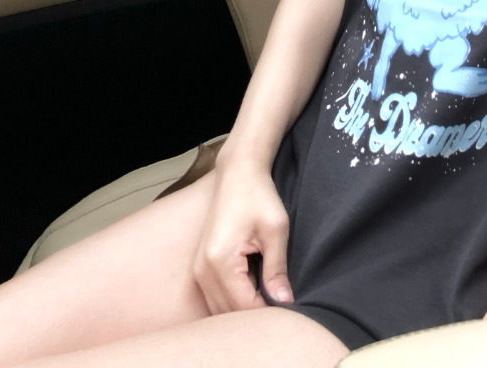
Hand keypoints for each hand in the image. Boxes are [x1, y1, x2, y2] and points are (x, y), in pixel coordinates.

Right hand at [192, 159, 293, 314]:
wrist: (238, 172)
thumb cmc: (258, 195)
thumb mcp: (275, 230)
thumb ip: (277, 269)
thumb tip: (284, 303)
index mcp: (220, 261)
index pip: (244, 307)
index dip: (268, 312)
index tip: (288, 307)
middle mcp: (203, 270)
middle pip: (229, 313)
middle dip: (255, 314)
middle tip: (280, 301)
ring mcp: (198, 269)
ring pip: (220, 309)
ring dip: (243, 308)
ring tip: (267, 291)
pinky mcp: (201, 267)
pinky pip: (216, 297)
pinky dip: (234, 299)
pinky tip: (253, 286)